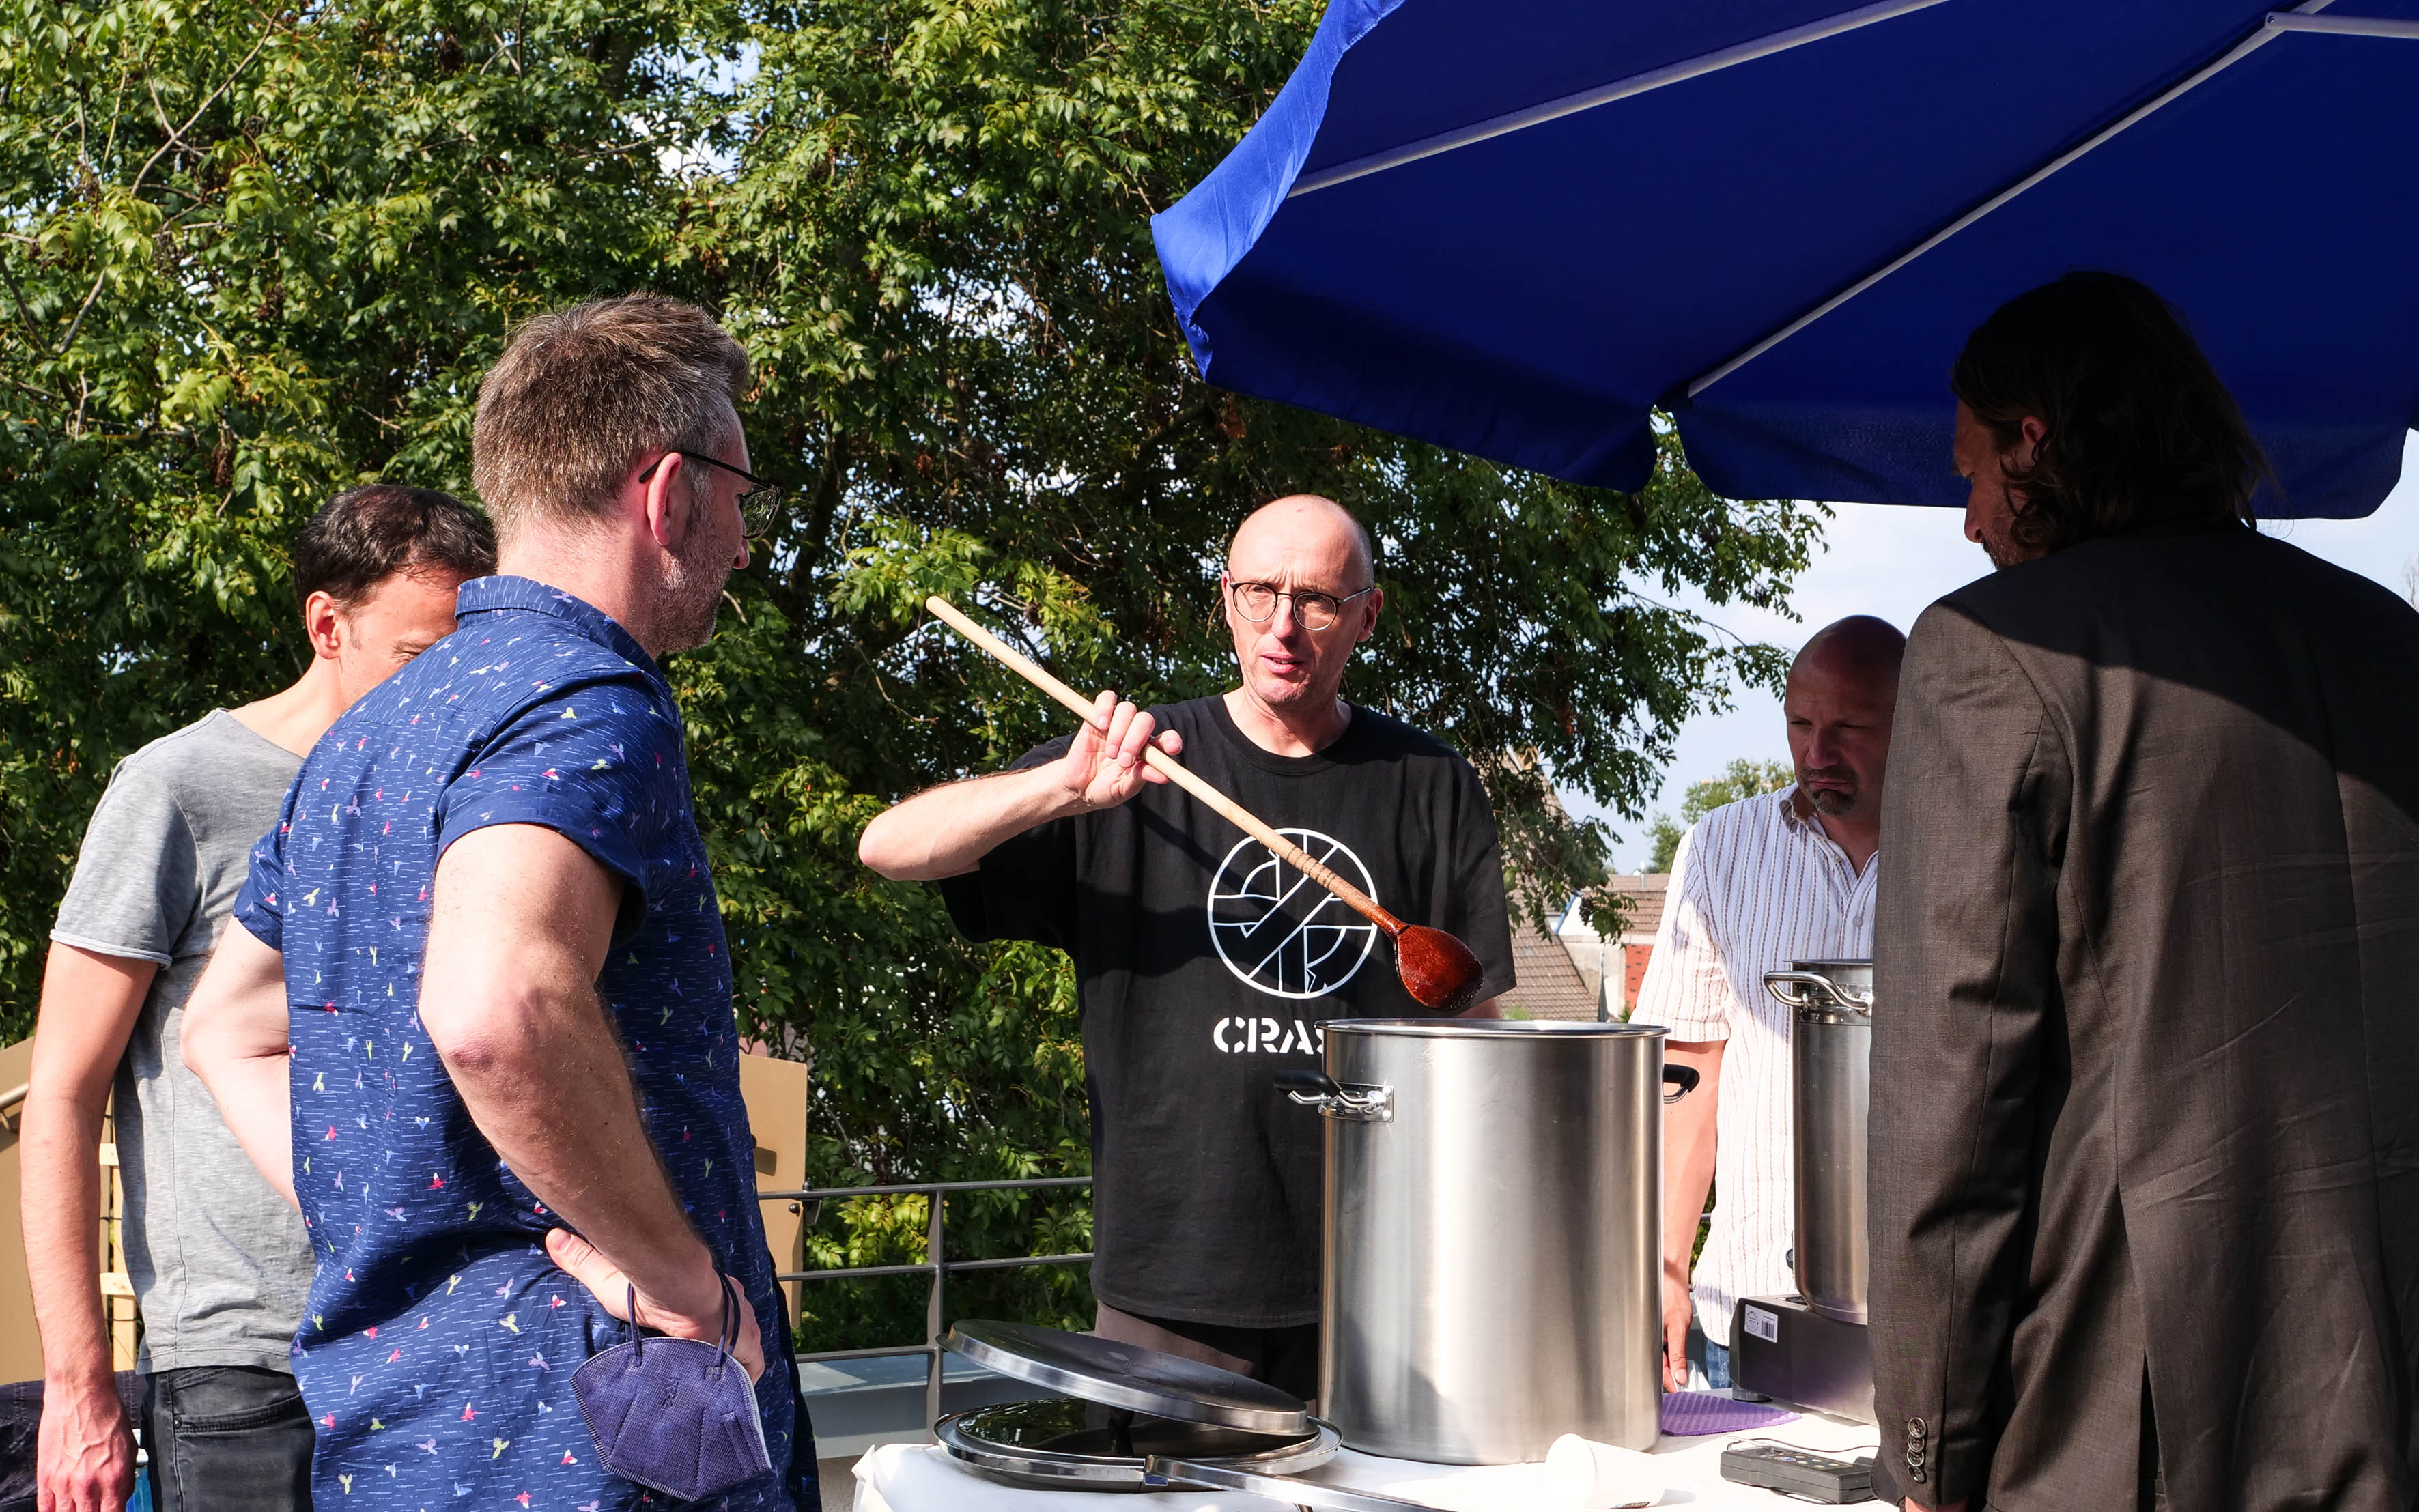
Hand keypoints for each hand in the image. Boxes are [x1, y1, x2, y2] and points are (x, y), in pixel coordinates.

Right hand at [36, 1370, 132, 1511]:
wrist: (81, 1397)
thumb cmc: (107, 1417)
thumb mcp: (130, 1448)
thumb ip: (126, 1478)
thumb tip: (121, 1497)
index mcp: (115, 1478)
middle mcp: (89, 1485)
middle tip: (95, 1508)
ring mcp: (64, 1483)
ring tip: (79, 1506)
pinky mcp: (46, 1477)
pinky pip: (45, 1508)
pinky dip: (53, 1511)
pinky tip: (61, 1508)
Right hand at [547, 1229, 765, 1382]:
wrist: (679, 1283)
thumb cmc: (649, 1282)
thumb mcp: (610, 1277)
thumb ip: (583, 1260)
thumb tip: (553, 1238)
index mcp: (707, 1289)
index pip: (713, 1308)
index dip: (706, 1324)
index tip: (695, 1338)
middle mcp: (730, 1304)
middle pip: (732, 1329)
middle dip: (722, 1346)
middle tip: (703, 1367)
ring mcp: (742, 1323)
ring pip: (745, 1348)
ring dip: (732, 1363)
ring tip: (713, 1382)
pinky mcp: (746, 1342)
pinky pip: (753, 1365)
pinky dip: (744, 1375)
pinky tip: (729, 1389)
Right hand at [1054, 691, 1182, 812]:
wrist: (1077, 787)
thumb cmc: (1105, 789)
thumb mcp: (1123, 789)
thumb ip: (1140, 778)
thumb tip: (1164, 776)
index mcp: (1149, 752)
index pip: (1167, 739)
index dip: (1172, 740)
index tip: (1172, 748)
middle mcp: (1136, 734)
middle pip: (1146, 720)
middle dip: (1136, 739)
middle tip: (1123, 761)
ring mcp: (1117, 723)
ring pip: (1128, 709)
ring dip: (1120, 731)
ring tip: (1110, 753)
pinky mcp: (1097, 716)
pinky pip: (1106, 698)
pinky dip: (1105, 708)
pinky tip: (1101, 725)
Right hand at [1660, 1270, 1695, 1390]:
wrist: (1670, 1278)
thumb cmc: (1672, 1296)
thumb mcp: (1679, 1327)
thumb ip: (1678, 1353)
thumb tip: (1680, 1375)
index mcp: (1651, 1339)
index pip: (1659, 1368)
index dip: (1669, 1381)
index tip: (1678, 1389)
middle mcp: (1649, 1337)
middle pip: (1657, 1364)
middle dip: (1668, 1375)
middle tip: (1680, 1383)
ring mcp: (1651, 1333)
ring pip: (1658, 1356)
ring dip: (1667, 1365)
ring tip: (1677, 1371)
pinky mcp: (1654, 1328)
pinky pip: (1659, 1347)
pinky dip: (1667, 1354)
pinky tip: (1672, 1354)